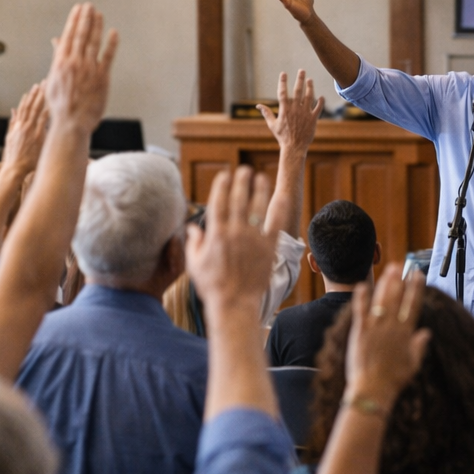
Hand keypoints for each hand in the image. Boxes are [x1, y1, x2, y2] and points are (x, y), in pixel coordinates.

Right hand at [3, 84, 48, 173]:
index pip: (24, 107)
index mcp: (17, 126)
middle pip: (30, 106)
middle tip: (43, 82)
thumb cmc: (14, 156)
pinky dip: (45, 112)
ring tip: (46, 88)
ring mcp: (29, 130)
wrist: (15, 168)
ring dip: (41, 98)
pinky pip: (42, 121)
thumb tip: (13, 110)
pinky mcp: (36, 136)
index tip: (34, 88)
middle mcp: (23, 126)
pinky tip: (50, 104)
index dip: (29, 97)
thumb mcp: (10, 137)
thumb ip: (12, 123)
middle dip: (36, 93)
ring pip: (35, 110)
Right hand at [43, 4, 117, 129]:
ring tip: (98, 13)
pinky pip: (108, 57)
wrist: (71, 123)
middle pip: (81, 35)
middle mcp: (74, 63)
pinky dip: (111, 44)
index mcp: (60, 63)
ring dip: (96, 26)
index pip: (68, 36)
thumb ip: (58, 57)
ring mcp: (89, 69)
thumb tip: (57, 41)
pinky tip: (114, 32)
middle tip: (89, 5)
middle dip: (85, 19)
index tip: (78, 9)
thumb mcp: (54, 79)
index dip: (74, 21)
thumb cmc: (61, 104)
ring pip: (93, 43)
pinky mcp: (102, 78)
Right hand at [185, 166, 275, 315]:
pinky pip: (275, 224)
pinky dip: (279, 210)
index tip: (225, 174)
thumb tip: (192, 228)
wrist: (235, 304)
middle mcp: (235, 232)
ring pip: (258, 207)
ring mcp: (253, 239)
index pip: (219, 202)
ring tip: (261, 177)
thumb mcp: (195, 264)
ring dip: (260, 190)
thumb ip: (194, 243)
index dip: (222, 186)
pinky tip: (281, 198)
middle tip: (244, 169)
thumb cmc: (212, 286)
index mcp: (216, 234)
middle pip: (239, 199)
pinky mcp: (268, 248)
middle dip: (241, 181)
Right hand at [259, 69, 321, 153]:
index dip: (283, 82)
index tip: (284, 73)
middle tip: (302, 70)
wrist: (294, 148)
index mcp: (285, 110)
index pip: (283, 92)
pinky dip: (320, 102)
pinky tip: (321, 96)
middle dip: (299, 79)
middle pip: (298, 91)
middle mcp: (295, 110)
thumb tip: (258, 105)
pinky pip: (318, 108)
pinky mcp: (313, 119)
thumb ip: (267, 113)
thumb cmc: (282, 137)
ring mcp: (305, 114)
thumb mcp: (272, 125)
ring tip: (310, 79)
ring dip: (310, 87)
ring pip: (309, 97)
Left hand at [344, 268, 431, 405]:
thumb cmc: (394, 380)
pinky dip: (362, 297)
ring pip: (382, 300)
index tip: (417, 275)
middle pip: (397, 297)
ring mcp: (376, 328)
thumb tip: (426, 333)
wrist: (373, 390)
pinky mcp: (360, 332)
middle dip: (400, 279)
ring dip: (386, 283)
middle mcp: (392, 327)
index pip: (413, 305)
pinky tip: (363, 285)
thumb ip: (419, 346)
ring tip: (389, 270)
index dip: (416, 288)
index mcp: (406, 333)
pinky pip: (360, 310)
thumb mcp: (413, 364)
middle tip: (401, 265)